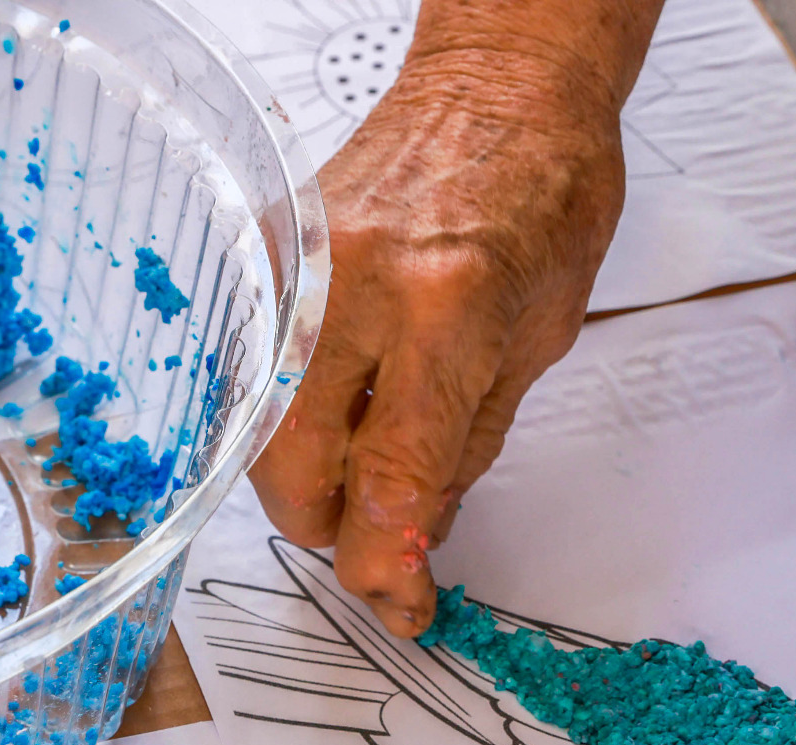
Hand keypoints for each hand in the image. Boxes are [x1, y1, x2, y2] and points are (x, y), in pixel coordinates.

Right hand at [249, 17, 654, 638]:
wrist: (496, 89)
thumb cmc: (538, 193)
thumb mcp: (537, 342)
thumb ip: (464, 448)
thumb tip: (414, 536)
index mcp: (444, 310)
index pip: (392, 483)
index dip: (391, 567)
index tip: (404, 604)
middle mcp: (353, 290)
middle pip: (298, 476)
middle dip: (336, 531)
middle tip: (383, 537)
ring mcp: (296, 273)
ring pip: (262, 439)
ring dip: (308, 481)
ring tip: (367, 468)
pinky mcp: (266, 264)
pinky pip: (256, 382)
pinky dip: (291, 420)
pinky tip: (342, 408)